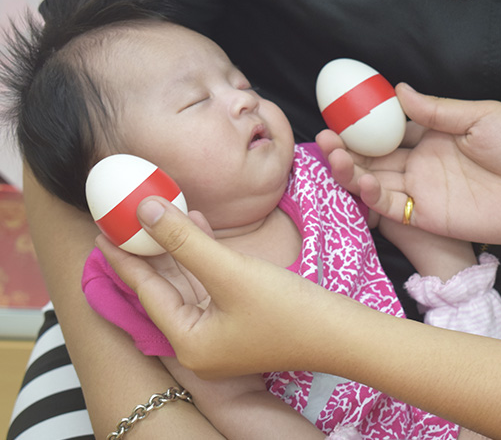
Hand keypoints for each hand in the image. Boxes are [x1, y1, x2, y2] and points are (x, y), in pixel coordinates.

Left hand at [97, 197, 343, 377]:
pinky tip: (199, 225)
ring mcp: (223, 334)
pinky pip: (211, 284)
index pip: (147, 292)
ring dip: (179, 246)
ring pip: (189, 282)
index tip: (103, 229)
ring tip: (163, 210)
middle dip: (149, 249)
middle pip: (165, 288)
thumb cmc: (287, 310)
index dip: (125, 257)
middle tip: (125, 218)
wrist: (343, 332)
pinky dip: (204, 255)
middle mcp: (200, 344)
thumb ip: (184, 241)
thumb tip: (143, 211)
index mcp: (189, 343)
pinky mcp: (243, 320)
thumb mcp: (229, 271)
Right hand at [317, 84, 500, 248]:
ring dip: (349, 169)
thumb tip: (399, 90)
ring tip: (332, 153)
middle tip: (324, 135)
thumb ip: (438, 110)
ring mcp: (421, 190)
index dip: (364, 121)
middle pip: (374, 155)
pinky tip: (359, 179)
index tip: (340, 109)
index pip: (390, 127)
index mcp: (435, 135)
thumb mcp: (482, 116)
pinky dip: (369, 195)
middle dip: (347, 146)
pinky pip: (389, 206)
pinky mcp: (425, 216)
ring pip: (374, 179)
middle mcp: (422, 163)